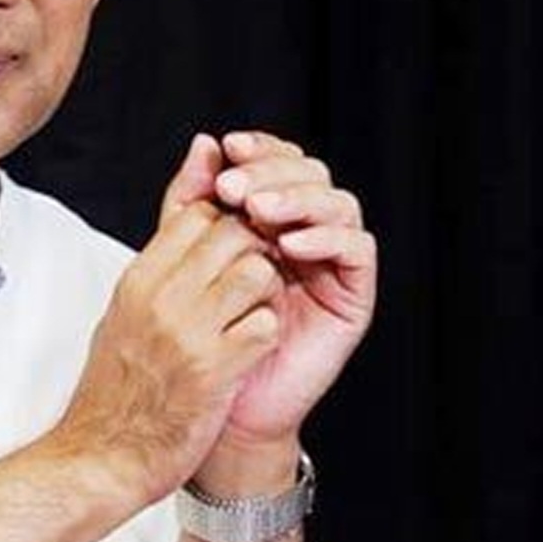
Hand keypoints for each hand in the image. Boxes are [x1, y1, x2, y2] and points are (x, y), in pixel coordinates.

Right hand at [52, 136, 288, 502]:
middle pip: (233, 232)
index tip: (236, 246)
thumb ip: (160, 256)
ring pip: (257, 272)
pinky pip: (264, 325)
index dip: (228, 222)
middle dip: (257, 247)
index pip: (197, 213)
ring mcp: (186, 332)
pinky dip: (267, 332)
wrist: (102, 454)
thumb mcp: (127, 308)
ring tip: (253, 312)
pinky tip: (253, 347)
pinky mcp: (214, 371)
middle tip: (257, 277)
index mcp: (137, 278)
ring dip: (267, 290)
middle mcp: (159, 297)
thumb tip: (184, 204)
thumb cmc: (118, 384)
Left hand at [180, 131, 378, 452]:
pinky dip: (327, 237)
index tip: (228, 147)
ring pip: (338, 204)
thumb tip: (204, 143)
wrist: (221, 397)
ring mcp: (333, 259)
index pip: (277, 161)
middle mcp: (307, 229)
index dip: (259, 148)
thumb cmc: (201, 326)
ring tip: (260, 210)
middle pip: (311, 174)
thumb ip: (191, 200)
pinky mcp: (353, 292)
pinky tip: (291, 244)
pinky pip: (357, 249)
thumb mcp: (184, 252)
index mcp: (270, 214)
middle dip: (274, 172)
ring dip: (298, 199)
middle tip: (236, 187)